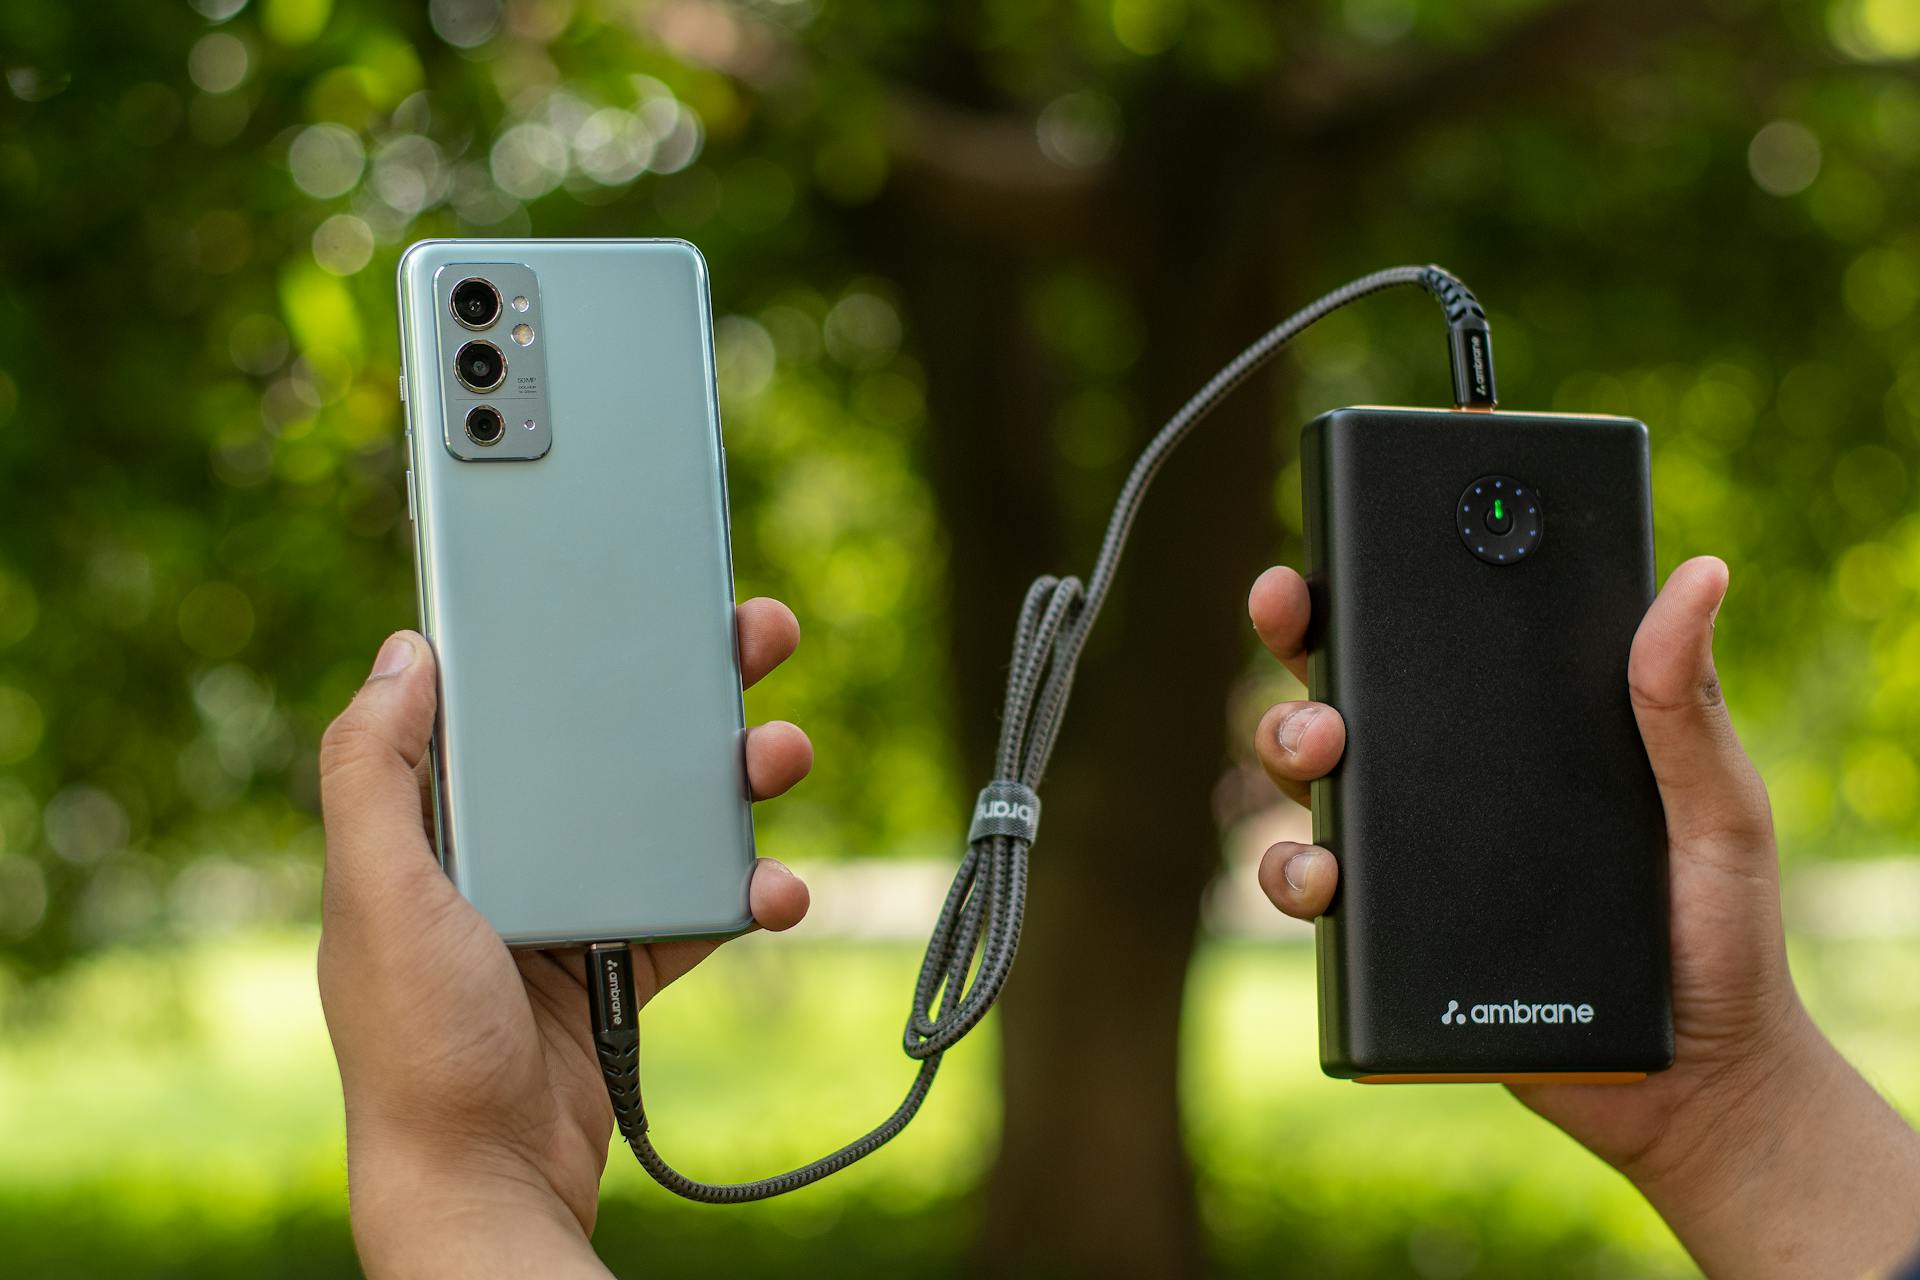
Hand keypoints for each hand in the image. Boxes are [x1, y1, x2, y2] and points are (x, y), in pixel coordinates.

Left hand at [317, 599, 813, 1278]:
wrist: (486, 1183)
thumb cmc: (417, 1046)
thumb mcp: (376, 897)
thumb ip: (373, 773)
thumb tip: (401, 650)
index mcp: (441, 825)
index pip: (512, 707)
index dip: (568, 641)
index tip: (630, 586)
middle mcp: (505, 856)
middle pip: (605, 746)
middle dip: (684, 689)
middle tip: (755, 635)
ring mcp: (569, 911)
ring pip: (665, 817)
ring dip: (732, 781)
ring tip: (784, 755)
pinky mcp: (621, 965)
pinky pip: (696, 908)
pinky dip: (743, 892)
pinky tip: (777, 888)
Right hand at [1246, 557, 1919, 1278]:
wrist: (1693, 1078)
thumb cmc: (1718, 930)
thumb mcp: (1717, 806)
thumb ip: (1686, 701)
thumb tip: (1701, 576)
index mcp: (1519, 729)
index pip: (1433, 637)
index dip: (1365, 583)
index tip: (1326, 556)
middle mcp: (1448, 781)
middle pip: (1343, 688)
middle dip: (1298, 647)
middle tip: (1299, 623)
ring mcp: (1411, 855)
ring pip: (1308, 778)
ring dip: (1285, 745)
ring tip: (1320, 753)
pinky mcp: (1386, 934)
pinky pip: (1307, 890)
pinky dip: (1293, 874)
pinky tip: (1325, 880)